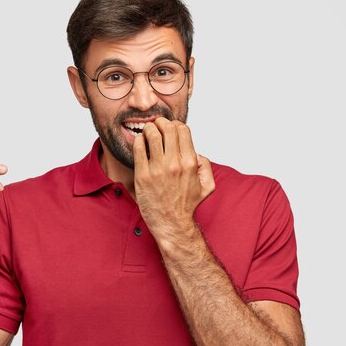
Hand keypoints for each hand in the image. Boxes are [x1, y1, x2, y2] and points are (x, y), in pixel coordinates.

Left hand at [133, 117, 214, 241]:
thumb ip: (205, 166)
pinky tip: (139, 143)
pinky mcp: (143, 176)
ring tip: (147, 132)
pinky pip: (138, 148)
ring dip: (149, 128)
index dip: (176, 124)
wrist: (171, 224)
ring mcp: (158, 170)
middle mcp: (175, 164)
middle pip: (167, 128)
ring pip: (152, 134)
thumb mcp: (207, 186)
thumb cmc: (187, 205)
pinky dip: (138, 140)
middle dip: (161, 122)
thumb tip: (196, 152)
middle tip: (157, 125)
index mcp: (190, 163)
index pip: (183, 129)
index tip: (170, 128)